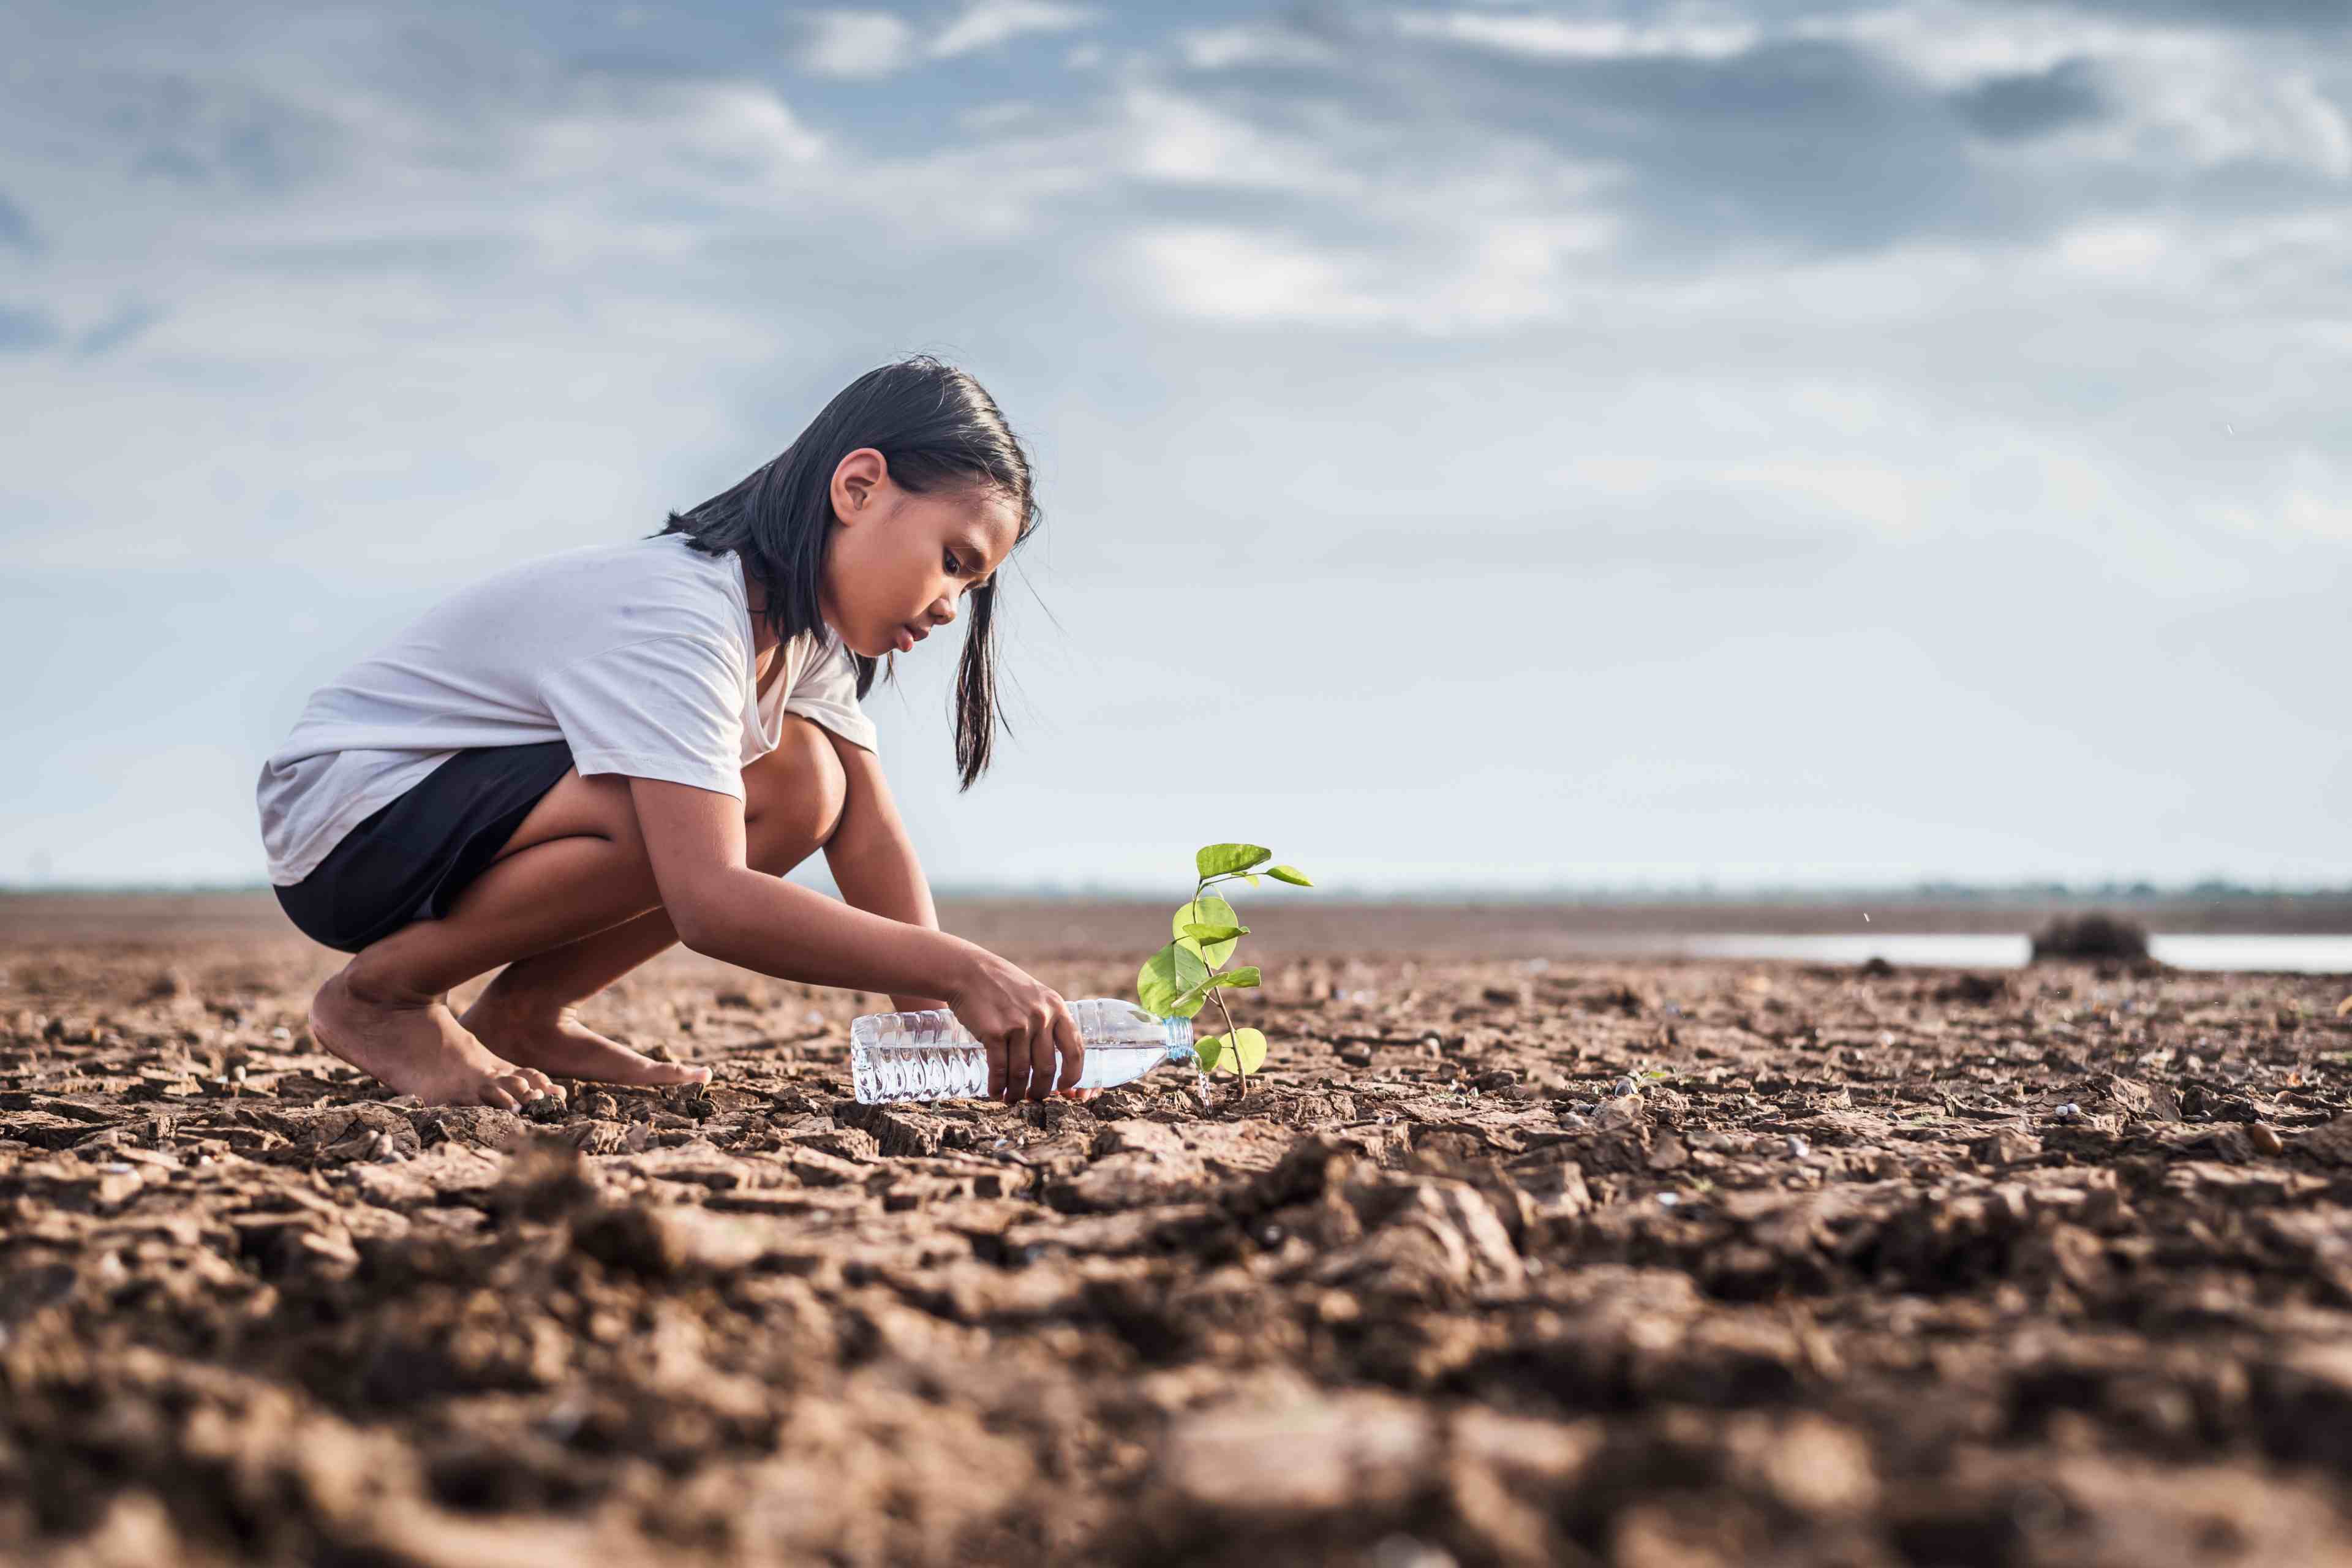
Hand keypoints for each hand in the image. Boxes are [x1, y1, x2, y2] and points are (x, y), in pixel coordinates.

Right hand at [945, 950, 1084, 1103]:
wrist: (969, 972)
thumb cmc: (1003, 986)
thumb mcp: (1036, 996)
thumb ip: (1048, 1020)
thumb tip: (1053, 1058)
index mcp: (1057, 1008)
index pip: (1075, 1050)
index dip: (1072, 1074)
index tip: (1064, 1087)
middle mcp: (1041, 1017)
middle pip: (1046, 1067)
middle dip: (1040, 1090)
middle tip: (1032, 1098)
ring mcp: (1018, 1025)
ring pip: (1021, 1072)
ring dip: (1015, 1092)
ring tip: (1011, 1098)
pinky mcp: (994, 1032)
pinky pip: (999, 1068)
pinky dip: (997, 1085)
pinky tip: (994, 1091)